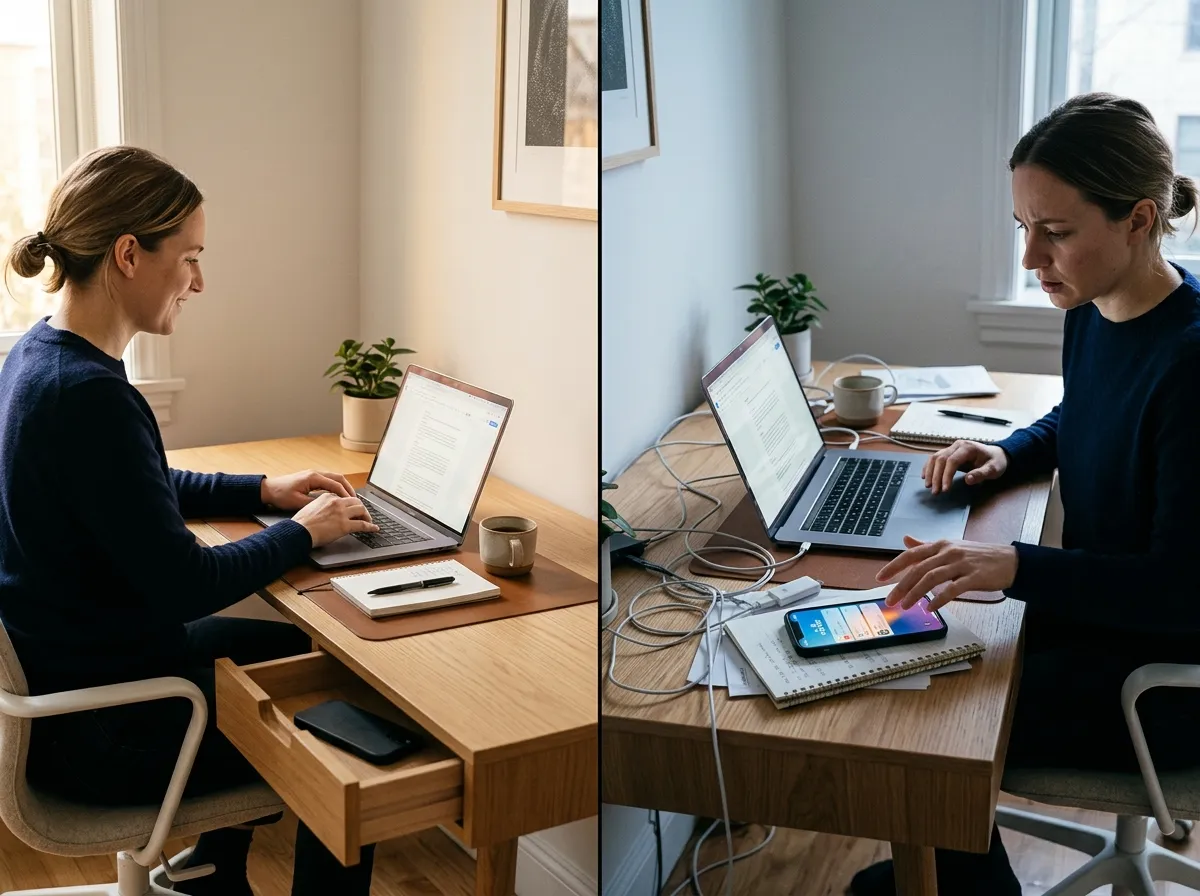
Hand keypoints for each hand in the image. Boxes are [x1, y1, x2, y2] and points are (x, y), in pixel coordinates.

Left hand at [261, 469, 355, 510]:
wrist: (269, 489)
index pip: (335, 484)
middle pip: (339, 478)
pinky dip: (336, 486)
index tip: (352, 503)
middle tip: (356, 500)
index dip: (345, 494)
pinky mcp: (311, 478)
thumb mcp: (298, 502)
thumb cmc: (281, 495)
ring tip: (350, 498)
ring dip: (344, 487)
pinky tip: (338, 495)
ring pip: (335, 478)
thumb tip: (330, 505)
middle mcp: (315, 473)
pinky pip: (329, 480)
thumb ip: (315, 503)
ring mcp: (313, 474)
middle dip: (349, 488)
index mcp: (313, 478)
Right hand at [291, 493, 378, 547]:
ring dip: (367, 515)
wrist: (298, 531)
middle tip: (363, 514)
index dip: (350, 504)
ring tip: (369, 521)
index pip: (344, 498)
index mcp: (327, 496)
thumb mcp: (310, 507)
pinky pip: (362, 524)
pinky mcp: (345, 525)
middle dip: (361, 508)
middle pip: (355, 501)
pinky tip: (374, 528)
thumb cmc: (300, 523)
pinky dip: (370, 526)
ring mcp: (341, 513)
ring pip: (361, 510)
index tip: (353, 508)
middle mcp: (336, 502)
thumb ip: (321, 506)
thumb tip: (327, 512)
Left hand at [876, 535, 1017, 610]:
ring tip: (906, 606)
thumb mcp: (951, 546)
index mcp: (941, 544)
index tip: (880, 578)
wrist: (1011, 560)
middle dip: (901, 586)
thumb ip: (927, 546)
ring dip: (916, 594)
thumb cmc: (978, 555)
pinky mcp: (974, 577)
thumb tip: (905, 540)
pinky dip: (939, 599)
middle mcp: (949, 552)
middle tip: (890, 600)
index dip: (894, 566)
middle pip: (918, 569)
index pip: (911, 554)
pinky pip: (953, 589)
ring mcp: (961, 564)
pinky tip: (931, 608)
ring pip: (932, 578)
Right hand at [922, 440, 1007, 493]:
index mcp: (968, 448)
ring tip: (928, 486)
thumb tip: (967, 480)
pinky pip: (935, 458)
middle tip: (935, 491)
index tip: (945, 489)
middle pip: (940, 459)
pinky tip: (925, 476)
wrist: (996, 454)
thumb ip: (981, 474)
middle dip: (936, 476)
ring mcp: (952, 448)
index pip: (952, 460)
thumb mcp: (993, 469)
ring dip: (930, 472)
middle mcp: (957, 445)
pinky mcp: (949, 452)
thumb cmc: (995, 462)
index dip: (946, 475)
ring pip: (935, 458)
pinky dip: (929, 467)